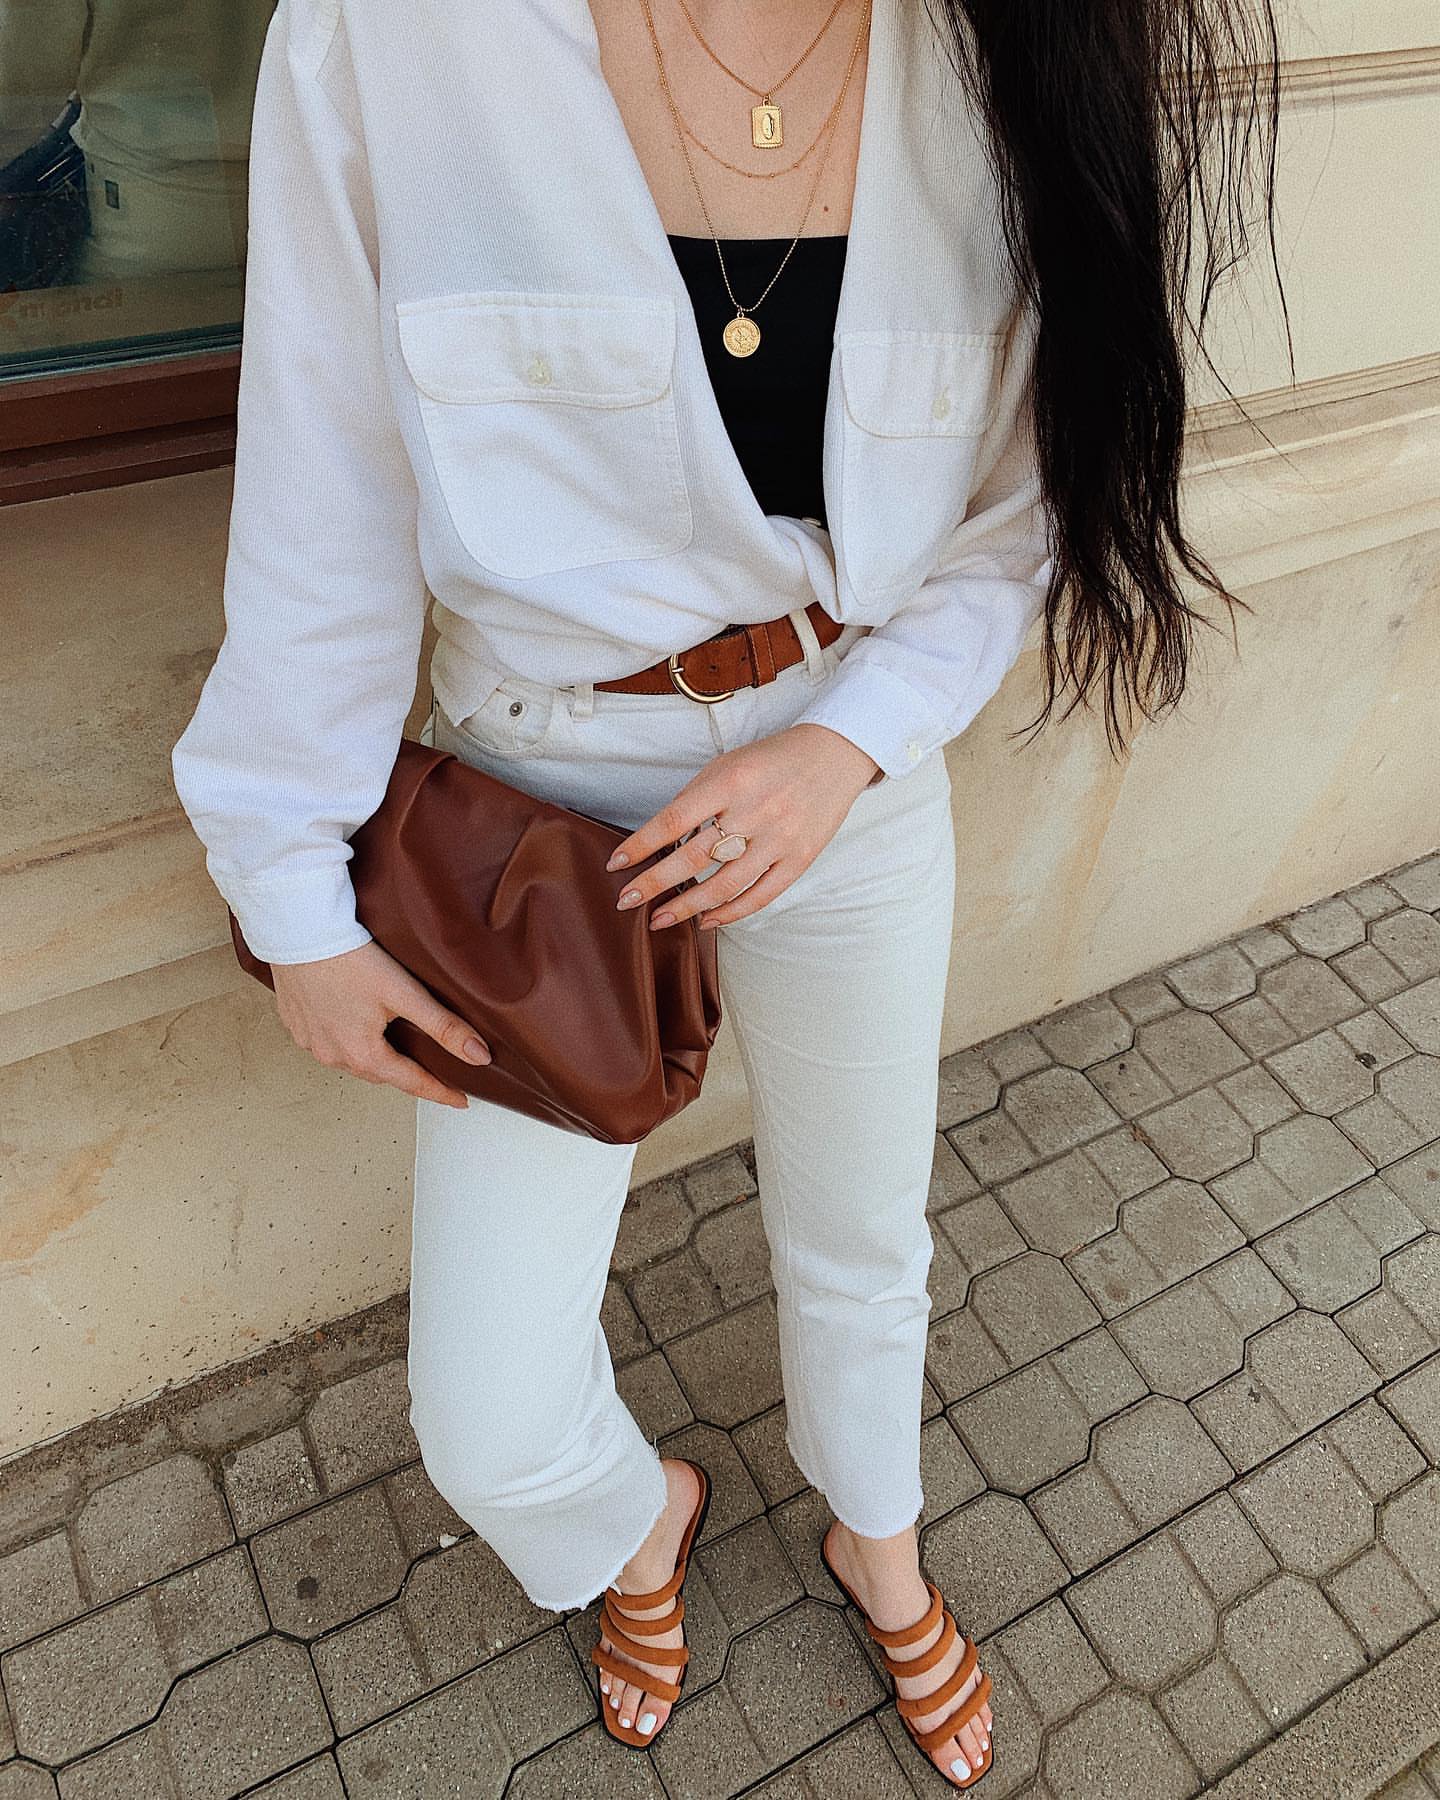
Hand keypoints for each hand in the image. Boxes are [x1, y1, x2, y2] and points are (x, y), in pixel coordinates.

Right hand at [271, 939, 489, 1108]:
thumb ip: (443, 1027)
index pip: (412, 1083)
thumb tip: (478, 1056)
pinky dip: (346, 1039)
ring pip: (352, 1059)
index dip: (440, 1092)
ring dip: (374, 1056)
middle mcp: (333, 1056)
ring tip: (394, 1045)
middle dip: (406, 1073)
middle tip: (431, 1071)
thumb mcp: (404, 994)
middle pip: (381, 1072)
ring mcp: (310, 1042)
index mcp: (363, 1054)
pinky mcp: (296, 1024)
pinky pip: (327, 1042)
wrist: (299, 931)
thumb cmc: (348, 959)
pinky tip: (354, 1023)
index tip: (460, 1100)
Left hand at [605, 724, 880, 930]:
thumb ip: (695, 800)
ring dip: (687, 907)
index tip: (615, 864)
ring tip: (660, 919)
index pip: (674, 820)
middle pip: (694, 858)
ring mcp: (780, 839)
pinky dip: (730, 913)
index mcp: (731, 782)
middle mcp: (755, 812)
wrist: (833, 756)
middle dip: (654, 884)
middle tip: (625, 901)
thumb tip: (659, 841)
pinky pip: (760, 896)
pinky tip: (706, 921)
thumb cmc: (772, 760)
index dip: (641, 845)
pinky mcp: (799, 860)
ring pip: (724, 885)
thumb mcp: (728, 766)